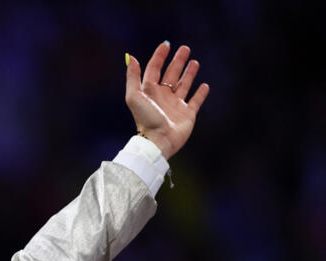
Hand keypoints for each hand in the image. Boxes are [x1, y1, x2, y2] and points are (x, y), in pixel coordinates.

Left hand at [125, 42, 209, 158]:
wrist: (159, 140)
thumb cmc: (145, 119)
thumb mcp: (134, 96)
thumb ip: (132, 77)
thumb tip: (131, 57)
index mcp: (150, 91)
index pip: (154, 69)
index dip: (159, 57)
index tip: (166, 44)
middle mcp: (163, 96)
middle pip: (171, 74)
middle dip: (177, 61)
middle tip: (185, 48)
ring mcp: (176, 105)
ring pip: (184, 85)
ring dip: (189, 73)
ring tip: (194, 62)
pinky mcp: (188, 114)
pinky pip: (195, 101)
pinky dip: (200, 93)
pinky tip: (204, 85)